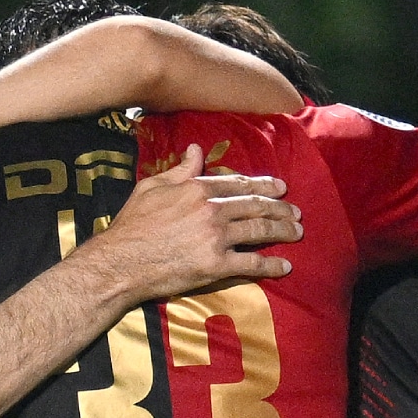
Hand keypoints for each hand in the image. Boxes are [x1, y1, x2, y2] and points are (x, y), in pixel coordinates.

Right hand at [75, 144, 300, 303]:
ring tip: (297, 232)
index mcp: (196, 189)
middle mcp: (211, 210)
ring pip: (259, 231)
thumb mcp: (151, 187)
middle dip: (280, 208)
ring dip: (282, 230)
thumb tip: (196, 150)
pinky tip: (285, 266)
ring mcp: (216, 238)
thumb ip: (179, 170)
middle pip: (255, 206)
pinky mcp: (215, 265)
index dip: (263, 185)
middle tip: (296, 212)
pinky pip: (251, 264)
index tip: (280, 187)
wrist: (120, 262)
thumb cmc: (131, 225)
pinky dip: (271, 265)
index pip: (238, 184)